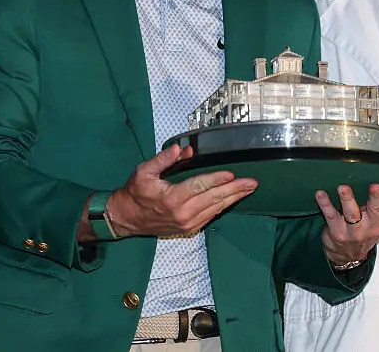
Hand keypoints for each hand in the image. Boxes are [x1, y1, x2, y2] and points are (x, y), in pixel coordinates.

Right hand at [106, 144, 256, 237]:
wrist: (126, 218)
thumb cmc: (135, 193)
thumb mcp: (143, 172)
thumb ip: (162, 159)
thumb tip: (180, 149)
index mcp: (172, 198)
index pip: (200, 186)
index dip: (217, 179)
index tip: (232, 174)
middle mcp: (182, 213)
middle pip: (214, 199)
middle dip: (235, 190)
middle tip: (252, 183)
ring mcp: (187, 223)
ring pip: (215, 209)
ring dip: (233, 199)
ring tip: (248, 190)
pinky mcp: (188, 228)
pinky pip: (210, 216)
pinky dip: (222, 207)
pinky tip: (232, 199)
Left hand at [317, 184, 378, 264]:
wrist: (347, 256)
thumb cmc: (365, 231)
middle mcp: (371, 226)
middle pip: (376, 210)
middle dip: (376, 198)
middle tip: (376, 186)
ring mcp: (354, 230)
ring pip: (352, 214)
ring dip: (348, 199)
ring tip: (344, 188)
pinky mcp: (337, 231)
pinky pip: (330, 215)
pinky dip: (325, 204)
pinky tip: (321, 194)